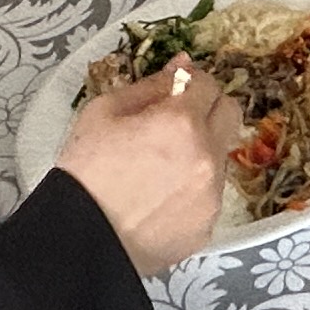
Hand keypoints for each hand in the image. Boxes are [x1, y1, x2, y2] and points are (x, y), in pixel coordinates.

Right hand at [52, 62, 239, 273]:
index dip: (191, 82)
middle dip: (208, 108)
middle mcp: (206, 156)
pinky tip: (159, 198)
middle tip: (177, 120)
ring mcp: (211, 194)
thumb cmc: (84, 174)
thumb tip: (181, 67)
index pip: (209, 84)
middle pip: (230, 114)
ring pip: (220, 156)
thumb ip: (150, 86)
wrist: (79, 241)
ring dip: (199, 151)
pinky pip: (209, 194)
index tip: (176, 89)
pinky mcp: (207, 225)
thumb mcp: (103, 112)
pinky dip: (192, 189)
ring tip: (158, 169)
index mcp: (181, 123)